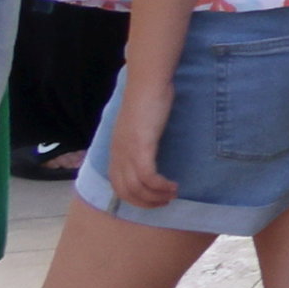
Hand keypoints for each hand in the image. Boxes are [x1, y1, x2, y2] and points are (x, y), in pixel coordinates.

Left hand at [107, 92, 175, 211]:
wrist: (147, 85)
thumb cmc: (147, 100)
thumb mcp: (139, 126)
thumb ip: (139, 139)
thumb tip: (147, 151)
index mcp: (116, 152)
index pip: (118, 186)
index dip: (134, 198)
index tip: (153, 199)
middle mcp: (118, 155)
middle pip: (125, 191)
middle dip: (145, 202)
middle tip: (165, 202)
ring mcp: (128, 152)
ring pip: (136, 187)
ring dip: (155, 196)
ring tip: (172, 194)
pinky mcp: (141, 147)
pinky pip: (147, 176)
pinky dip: (159, 186)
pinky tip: (172, 185)